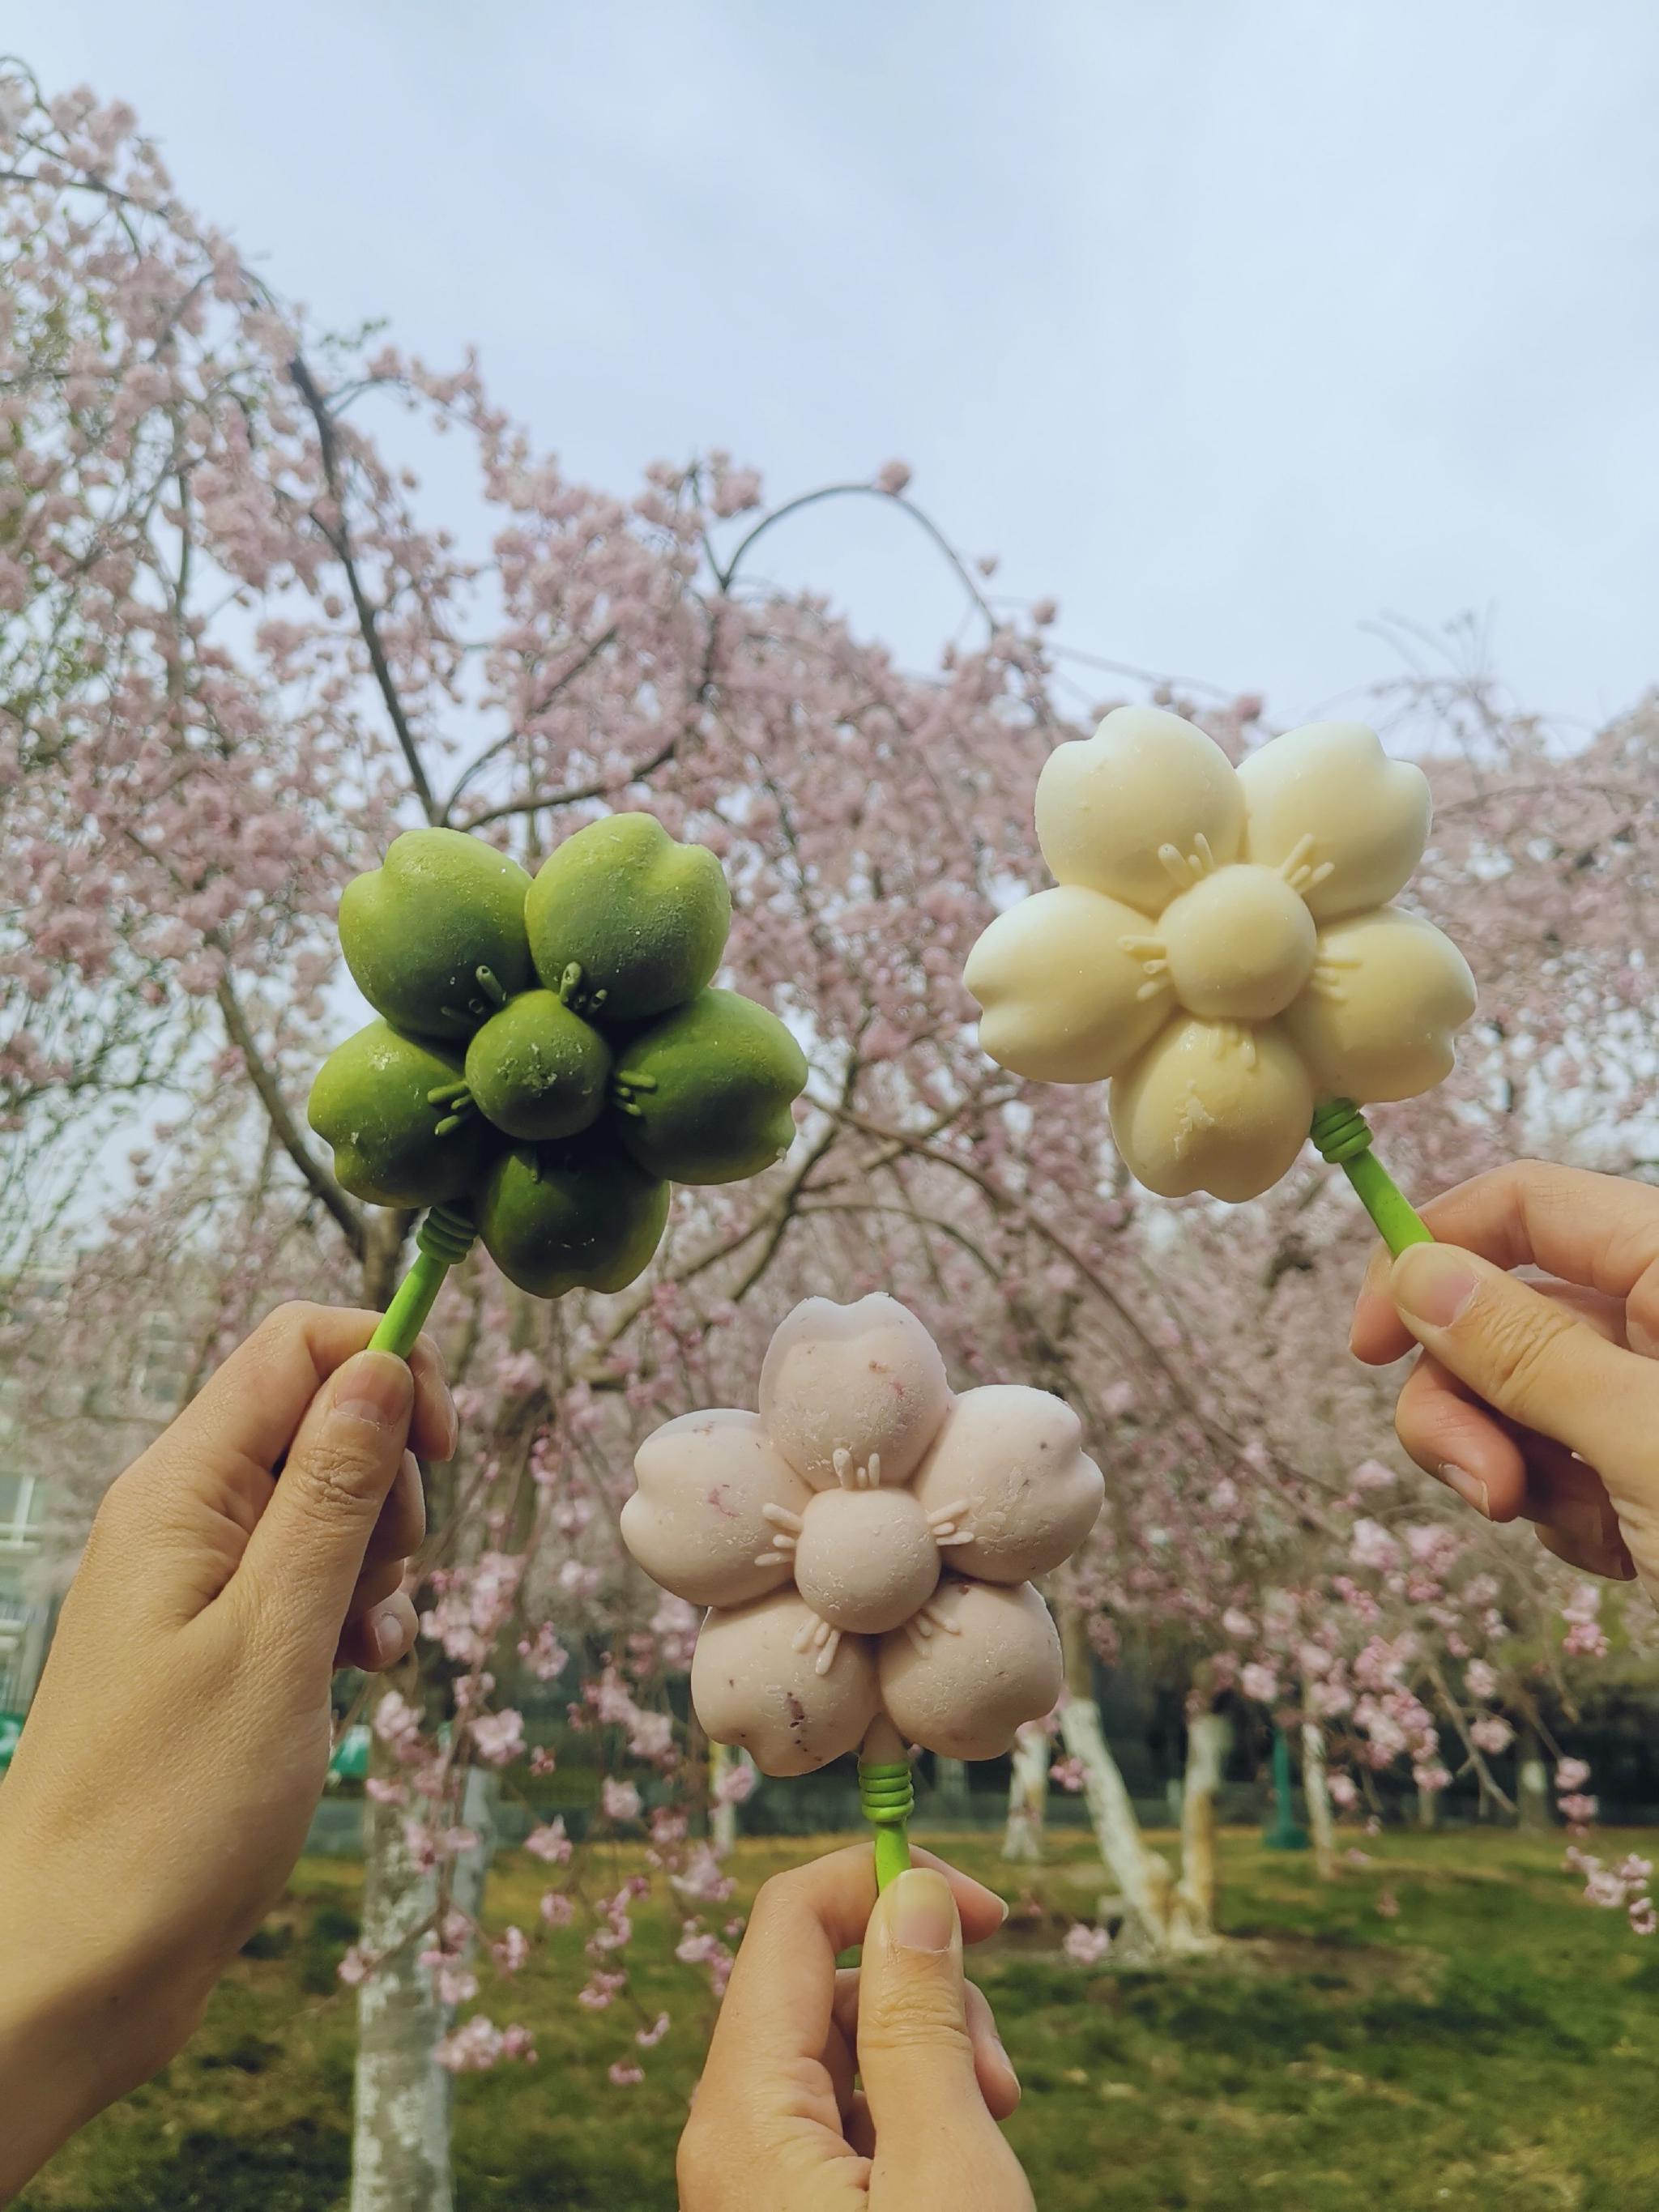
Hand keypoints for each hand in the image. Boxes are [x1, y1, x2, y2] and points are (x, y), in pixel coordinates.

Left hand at [0, 1303, 453, 2200]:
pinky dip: (350, 1615)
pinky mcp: (216, 1638)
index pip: (296, 1348)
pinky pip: (309, 1578)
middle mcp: (181, 1515)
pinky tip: (351, 1675)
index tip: (440, 1450)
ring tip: (359, 1647)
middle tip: (383, 1582)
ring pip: (327, 1503)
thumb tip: (382, 1361)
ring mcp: (196, 1578)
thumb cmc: (171, 1808)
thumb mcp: (280, 1634)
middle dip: (388, 1483)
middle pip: (322, 1419)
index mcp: (180, 1490)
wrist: (85, 1958)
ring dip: (375, 1560)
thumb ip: (335, 1491)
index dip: (385, 1369)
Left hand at [678, 1845, 1031, 2211]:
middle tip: (997, 2076)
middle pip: (824, 1987)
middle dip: (925, 1996)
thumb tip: (911, 1891)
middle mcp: (731, 2136)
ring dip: (930, 2060)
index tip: (986, 1913)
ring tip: (993, 2125)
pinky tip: (960, 2161)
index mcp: (742, 2114)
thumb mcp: (945, 2169)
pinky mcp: (793, 2205)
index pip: (789, 1918)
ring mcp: (758, 2177)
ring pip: (844, 2052)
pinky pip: (848, 2118)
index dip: (886, 1884)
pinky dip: (914, 2117)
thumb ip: (921, 2024)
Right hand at [1351, 1160, 1658, 1596]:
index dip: (1430, 1256)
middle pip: (1502, 1314)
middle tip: (1486, 1491)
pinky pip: (1567, 1469)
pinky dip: (1572, 1519)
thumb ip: (1522, 1350)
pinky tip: (1625, 1561)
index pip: (1523, 1207)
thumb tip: (1419, 1269)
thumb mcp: (1644, 1441)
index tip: (1369, 1347)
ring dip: (1519, 1472)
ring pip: (1523, 1401)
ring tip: (1583, 1534)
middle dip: (1469, 1402)